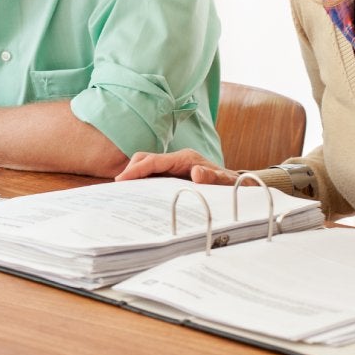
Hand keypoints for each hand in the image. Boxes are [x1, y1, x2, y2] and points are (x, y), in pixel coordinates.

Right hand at [114, 148, 241, 184]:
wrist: (237, 186)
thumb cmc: (230, 185)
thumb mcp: (226, 183)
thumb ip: (213, 177)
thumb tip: (198, 173)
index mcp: (186, 159)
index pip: (155, 160)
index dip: (137, 169)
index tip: (121, 180)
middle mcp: (177, 160)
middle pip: (145, 159)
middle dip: (130, 171)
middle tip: (118, 190)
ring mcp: (173, 167)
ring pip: (146, 166)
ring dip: (134, 177)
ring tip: (122, 194)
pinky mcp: (171, 175)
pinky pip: (151, 176)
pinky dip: (140, 183)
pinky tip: (135, 196)